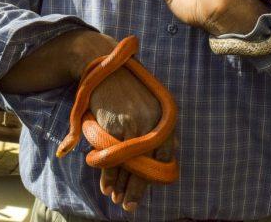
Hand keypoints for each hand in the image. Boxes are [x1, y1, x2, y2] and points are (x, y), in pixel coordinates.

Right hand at [90, 68, 174, 210]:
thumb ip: (152, 131)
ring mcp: (133, 125)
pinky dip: (107, 176)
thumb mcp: (147, 105)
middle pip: (146, 167)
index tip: (147, 189)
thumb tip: (160, 160)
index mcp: (164, 119)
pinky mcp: (113, 126)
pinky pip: (111, 159)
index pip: (165, 158)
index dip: (154, 178)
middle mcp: (152, 123)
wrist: (105, 65)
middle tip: (128, 205)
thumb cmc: (126, 89)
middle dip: (136, 190)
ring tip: (115, 197)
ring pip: (128, 166)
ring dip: (120, 186)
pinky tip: (106, 186)